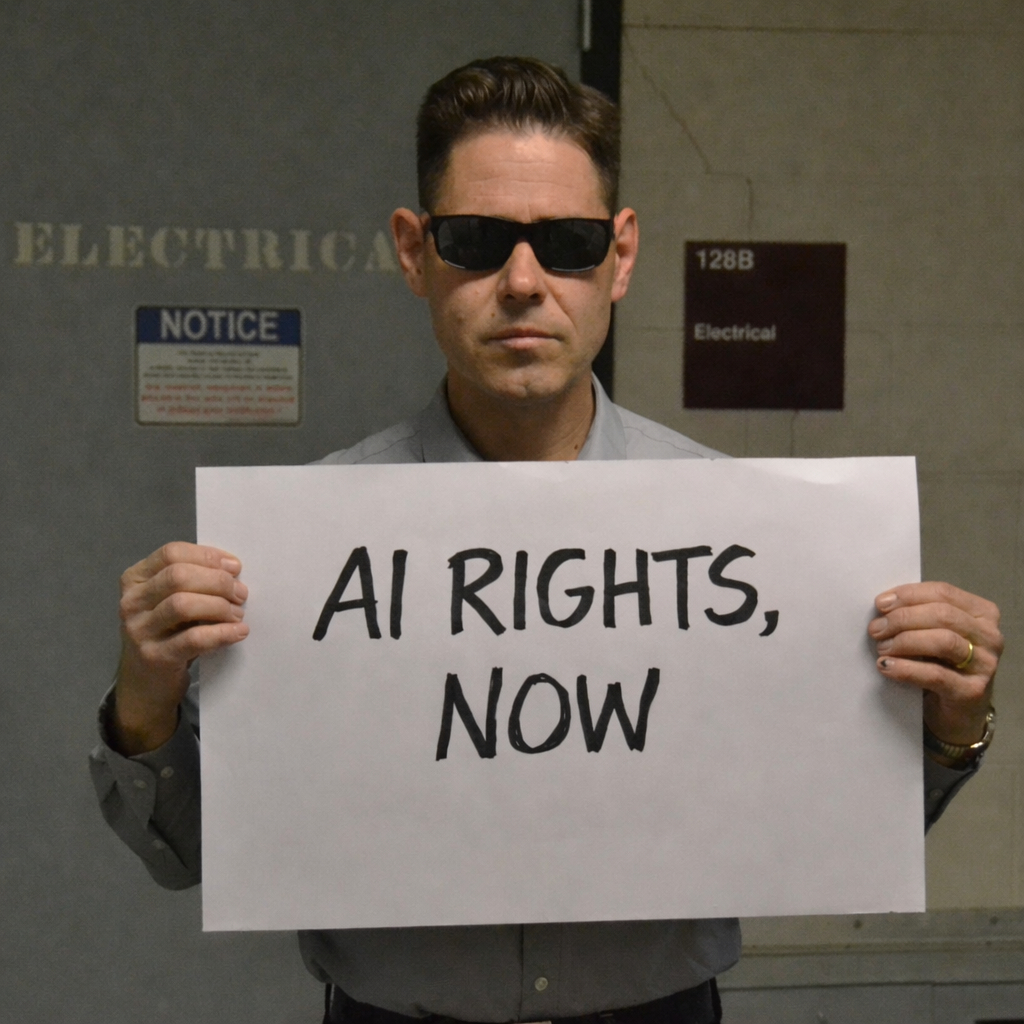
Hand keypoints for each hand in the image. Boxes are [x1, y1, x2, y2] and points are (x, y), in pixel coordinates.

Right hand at [113, 542, 248, 754]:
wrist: (145, 682)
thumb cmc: (167, 632)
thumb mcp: (171, 600)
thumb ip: (193, 581)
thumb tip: (231, 568)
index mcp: (135, 579)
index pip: (171, 553)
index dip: (207, 556)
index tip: (234, 567)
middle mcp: (131, 602)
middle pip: (178, 577)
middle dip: (217, 581)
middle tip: (240, 593)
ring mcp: (139, 630)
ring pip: (183, 605)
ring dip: (219, 606)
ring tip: (238, 614)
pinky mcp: (154, 657)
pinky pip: (193, 639)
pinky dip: (221, 633)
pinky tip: (239, 632)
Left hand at [869, 582, 1002, 748]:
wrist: (955, 711)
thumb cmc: (941, 664)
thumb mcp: (932, 633)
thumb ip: (917, 616)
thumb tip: (884, 604)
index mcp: (981, 613)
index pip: (943, 592)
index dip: (909, 595)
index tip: (880, 604)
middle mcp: (990, 636)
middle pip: (942, 615)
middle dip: (903, 619)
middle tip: (876, 629)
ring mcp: (985, 664)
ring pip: (943, 641)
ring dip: (905, 641)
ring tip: (881, 648)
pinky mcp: (972, 691)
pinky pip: (936, 675)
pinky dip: (906, 668)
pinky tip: (886, 666)